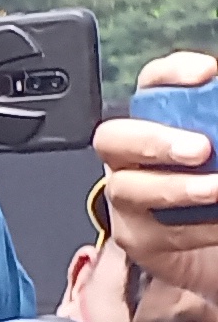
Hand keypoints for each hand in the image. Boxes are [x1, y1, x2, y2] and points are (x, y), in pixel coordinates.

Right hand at [95, 51, 217, 302]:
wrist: (213, 247)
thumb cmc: (214, 183)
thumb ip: (215, 118)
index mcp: (157, 119)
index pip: (152, 83)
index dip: (173, 75)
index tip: (208, 74)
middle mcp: (131, 155)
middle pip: (115, 138)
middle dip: (155, 140)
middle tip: (200, 148)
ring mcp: (128, 197)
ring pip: (129, 188)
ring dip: (177, 188)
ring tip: (215, 189)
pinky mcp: (137, 237)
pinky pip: (156, 231)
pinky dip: (197, 227)